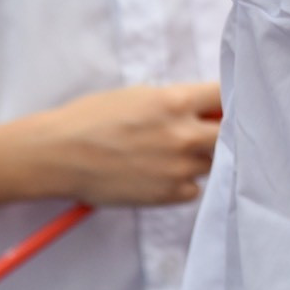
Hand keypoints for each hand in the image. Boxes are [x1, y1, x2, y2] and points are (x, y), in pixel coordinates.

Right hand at [35, 82, 220, 206]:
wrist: (59, 155)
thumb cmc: (93, 118)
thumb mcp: (139, 95)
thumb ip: (176, 102)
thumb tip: (204, 109)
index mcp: (177, 101)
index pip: (226, 96)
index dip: (229, 101)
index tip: (226, 106)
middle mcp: (184, 134)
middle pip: (229, 133)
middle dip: (221, 132)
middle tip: (205, 133)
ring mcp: (179, 167)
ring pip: (213, 163)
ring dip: (200, 159)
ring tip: (171, 155)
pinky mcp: (169, 194)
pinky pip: (194, 189)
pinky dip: (184, 184)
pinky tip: (160, 176)